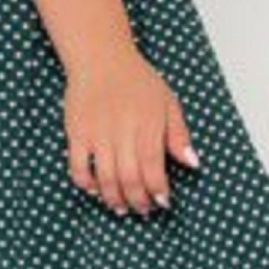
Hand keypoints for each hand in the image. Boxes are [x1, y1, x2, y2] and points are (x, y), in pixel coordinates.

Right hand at [63, 40, 199, 215]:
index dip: (158, 192)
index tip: (162, 202)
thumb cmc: (137, 80)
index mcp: (148, 126)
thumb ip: (179, 135)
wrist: (101, 58)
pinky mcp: (76, 133)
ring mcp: (97, 134)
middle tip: (143, 210)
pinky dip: (86, 184)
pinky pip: (78, 168)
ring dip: (114, 199)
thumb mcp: (168, 102)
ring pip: (105, 179)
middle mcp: (122, 133)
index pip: (153, 169)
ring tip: (121, 207)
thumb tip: (192, 163)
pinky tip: (96, 190)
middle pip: (129, 179)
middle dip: (138, 201)